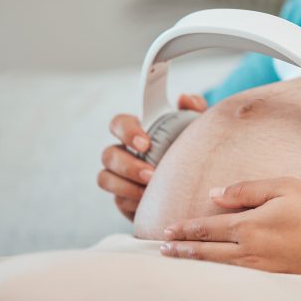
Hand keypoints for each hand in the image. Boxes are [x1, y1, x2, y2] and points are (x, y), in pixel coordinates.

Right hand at [98, 93, 207, 220]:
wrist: (194, 184)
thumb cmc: (190, 149)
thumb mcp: (196, 127)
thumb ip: (194, 108)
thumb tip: (185, 99)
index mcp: (137, 131)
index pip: (118, 123)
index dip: (126, 132)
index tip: (145, 144)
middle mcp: (123, 152)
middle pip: (108, 154)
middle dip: (127, 165)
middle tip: (151, 173)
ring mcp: (120, 176)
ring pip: (105, 178)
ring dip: (125, 185)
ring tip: (150, 190)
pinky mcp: (123, 198)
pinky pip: (118, 201)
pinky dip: (132, 201)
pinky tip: (150, 202)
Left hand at [161, 177, 300, 285]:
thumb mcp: (284, 186)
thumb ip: (247, 190)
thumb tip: (216, 194)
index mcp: (251, 225)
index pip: (208, 227)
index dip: (186, 228)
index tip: (168, 230)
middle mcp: (251, 251)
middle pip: (207, 251)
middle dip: (183, 249)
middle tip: (163, 250)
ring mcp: (262, 269)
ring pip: (219, 267)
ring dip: (196, 262)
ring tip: (180, 260)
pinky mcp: (275, 279)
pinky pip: (237, 276)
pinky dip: (219, 273)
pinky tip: (215, 271)